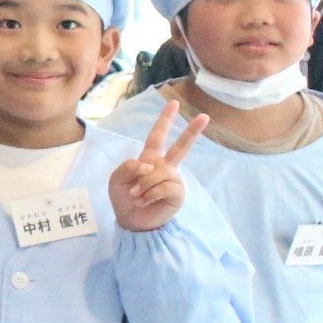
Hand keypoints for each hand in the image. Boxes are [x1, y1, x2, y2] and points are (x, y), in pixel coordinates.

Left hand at [110, 102, 206, 232]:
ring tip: (136, 195)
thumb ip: (129, 166)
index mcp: (150, 158)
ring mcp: (173, 179)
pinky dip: (149, 194)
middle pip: (181, 146)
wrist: (130, 220)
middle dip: (192, 131)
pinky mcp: (177, 193)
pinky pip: (164, 187)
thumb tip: (149, 165)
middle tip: (205, 116)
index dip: (165, 120)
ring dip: (143, 185)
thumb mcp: (117, 178)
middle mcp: (165, 166)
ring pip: (160, 173)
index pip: (158, 135)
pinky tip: (144, 201)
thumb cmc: (123, 197)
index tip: (174, 103)